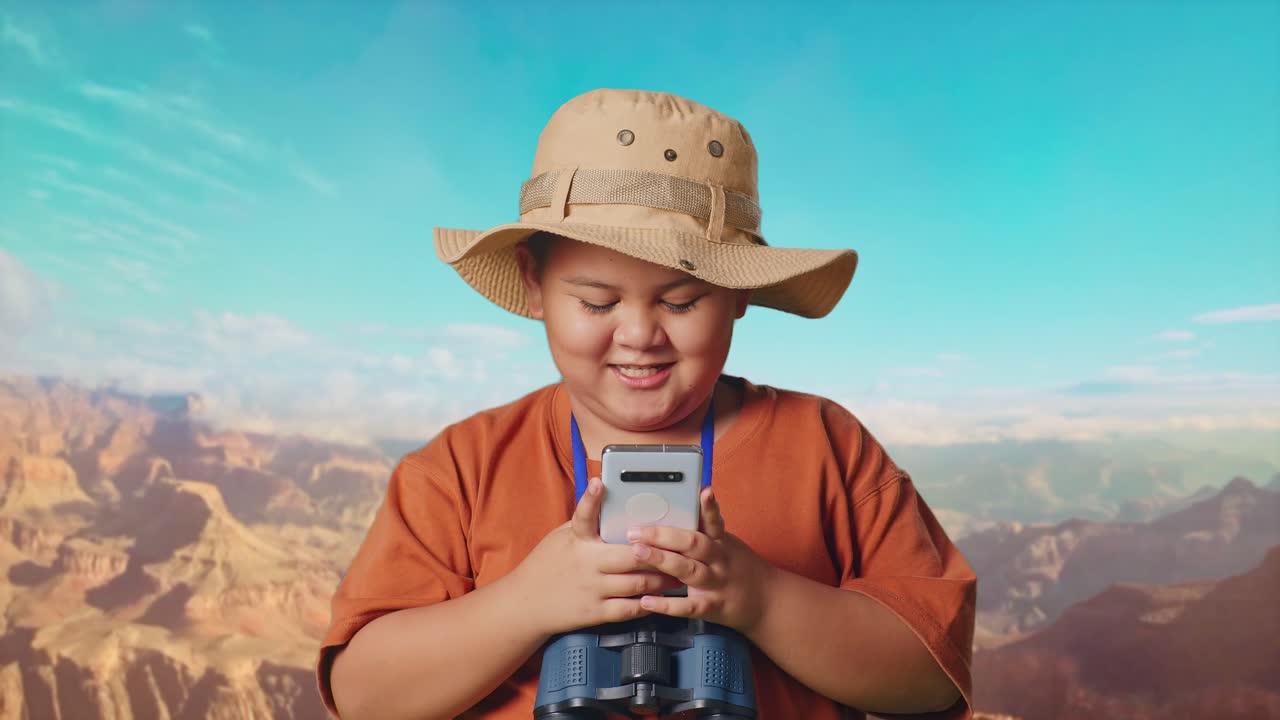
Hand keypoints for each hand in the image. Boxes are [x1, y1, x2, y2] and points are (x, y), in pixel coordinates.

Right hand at [509, 477, 685, 636]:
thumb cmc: (547, 566)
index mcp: (576, 541)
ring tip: (679, 573)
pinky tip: (660, 598)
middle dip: (659, 554)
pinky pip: (629, 609)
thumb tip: (608, 503)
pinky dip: (648, 603)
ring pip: (637, 584)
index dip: (591, 498)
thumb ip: (585, 524)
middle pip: (631, 556)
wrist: (525, 604)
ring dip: (662, 579)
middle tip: (680, 548)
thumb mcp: (560, 538)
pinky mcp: (595, 613)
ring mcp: (592, 590)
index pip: (583, 516)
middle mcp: (585, 564)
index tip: (600, 483)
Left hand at [625, 487, 774, 632]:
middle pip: (694, 544)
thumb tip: (682, 507)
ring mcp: (717, 584)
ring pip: (689, 570)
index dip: (708, 507)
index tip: (703, 491)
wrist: (767, 602)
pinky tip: (647, 601)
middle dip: (664, 535)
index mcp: (722, 543)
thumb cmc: (740, 568)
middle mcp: (720, 561)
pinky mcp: (712, 607)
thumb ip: (707, 529)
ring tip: (638, 552)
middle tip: (636, 530)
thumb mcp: (729, 544)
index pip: (714, 521)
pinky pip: (689, 606)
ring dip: (662, 560)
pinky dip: (667, 605)